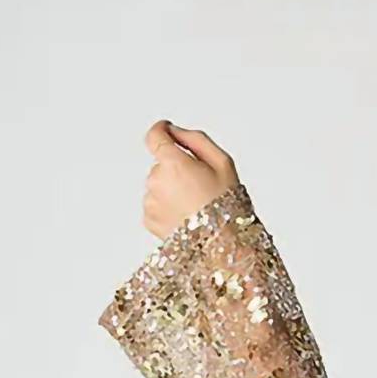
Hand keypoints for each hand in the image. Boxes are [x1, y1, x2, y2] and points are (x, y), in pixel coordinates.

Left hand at [140, 119, 239, 240]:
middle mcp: (156, 181)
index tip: (167, 130)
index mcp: (173, 163)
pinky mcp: (149, 220)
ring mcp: (151, 202)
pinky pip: (156, 206)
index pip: (154, 135)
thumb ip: (195, 139)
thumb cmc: (227, 206)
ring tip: (195, 207)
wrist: (224, 247)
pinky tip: (186, 217)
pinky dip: (167, 208)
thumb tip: (174, 131)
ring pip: (158, 186)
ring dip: (172, 191)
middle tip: (200, 187)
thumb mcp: (223, 163)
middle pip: (161, 165)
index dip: (161, 130)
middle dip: (176, 170)